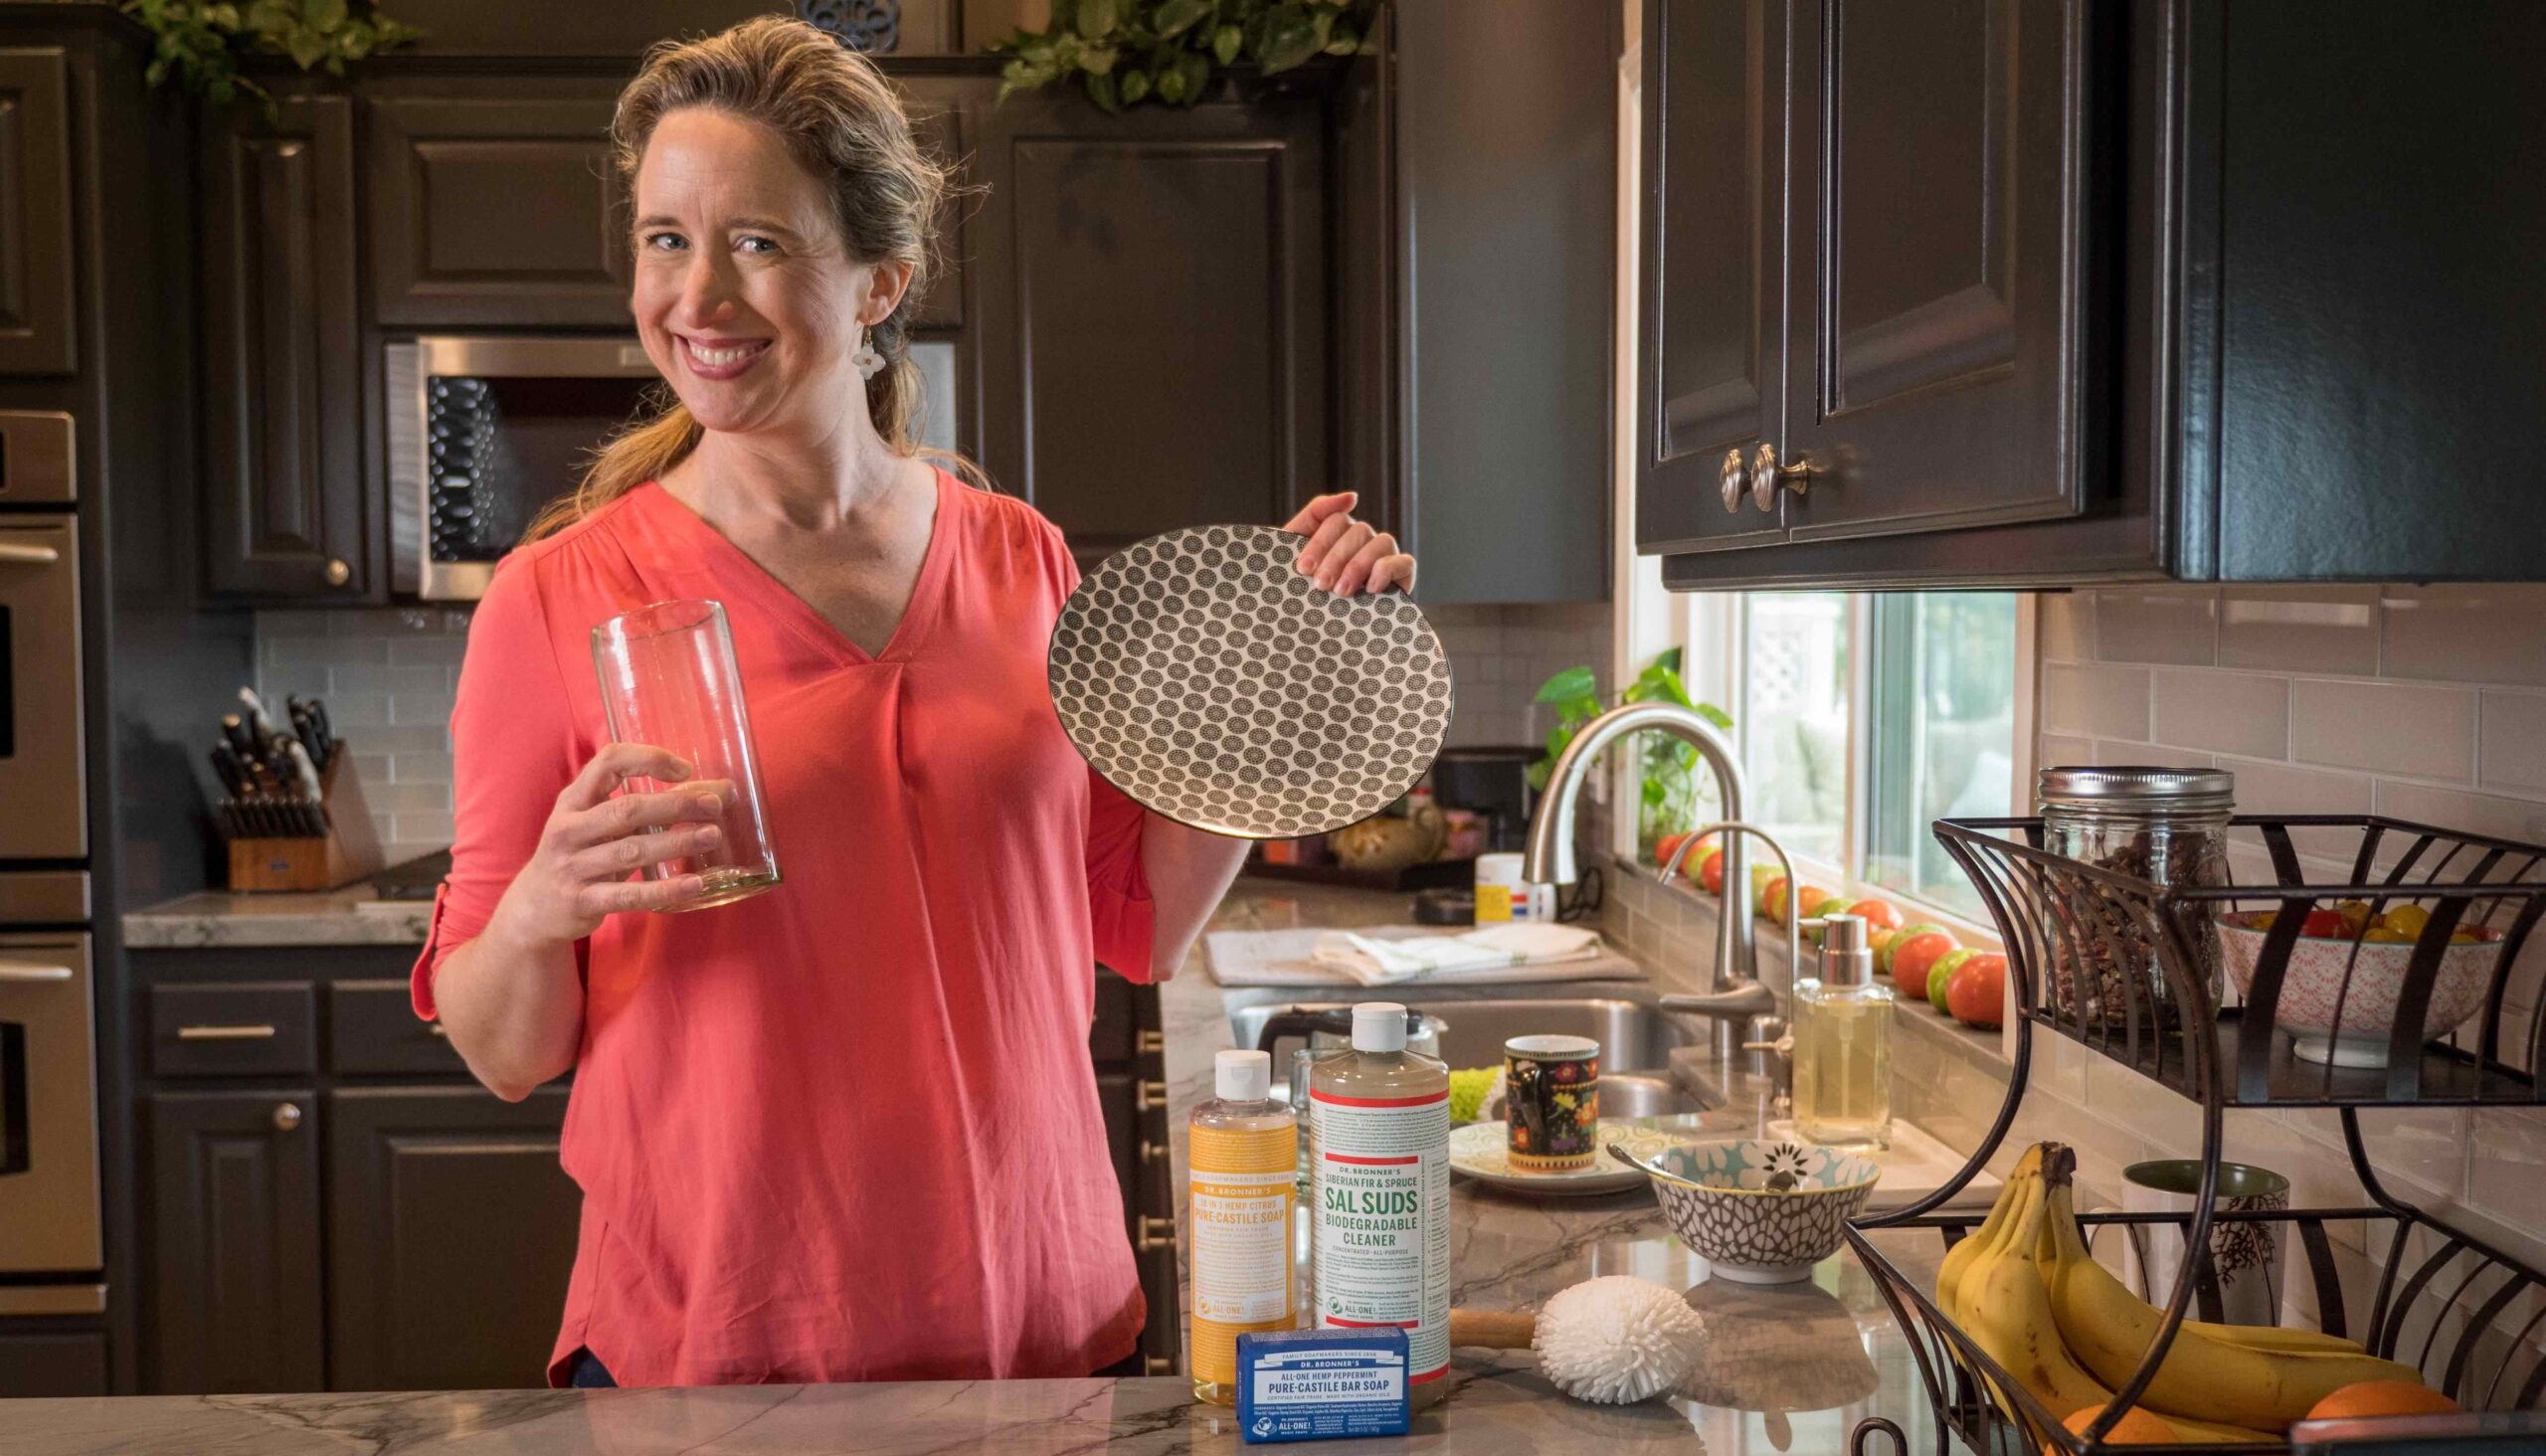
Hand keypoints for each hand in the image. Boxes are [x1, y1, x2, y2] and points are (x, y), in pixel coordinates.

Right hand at [487, 742, 730, 950]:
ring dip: (675, 842)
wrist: (533, 908)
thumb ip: (642, 809)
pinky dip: (664, 890)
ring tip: (711, 836)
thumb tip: (719, 791)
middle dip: (674, 804)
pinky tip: (694, 885)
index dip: (648, 759)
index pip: (608, 763)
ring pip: (631, 850)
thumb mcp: (595, 824)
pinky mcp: (581, 901)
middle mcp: (568, 828)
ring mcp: (572, 866)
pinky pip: (629, 895)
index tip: (686, 770)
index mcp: (573, 800)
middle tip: (714, 805)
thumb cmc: (579, 855)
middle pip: (627, 809)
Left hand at [1283, 491, 1415, 594]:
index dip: (1319, 542)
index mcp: (1336, 533)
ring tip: (1341, 592)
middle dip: (1336, 558)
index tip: (1303, 569)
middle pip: (1357, 530)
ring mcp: (1384, 556)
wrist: (1314, 635)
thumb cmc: (1302, 594)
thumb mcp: (1295, 553)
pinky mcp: (1402, 577)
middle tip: (1321, 585)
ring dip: (1359, 565)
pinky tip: (1370, 589)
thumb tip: (1352, 497)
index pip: (1335, 519)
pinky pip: (1404, 561)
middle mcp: (1362, 541)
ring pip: (1381, 541)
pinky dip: (1387, 570)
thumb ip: (1314, 516)